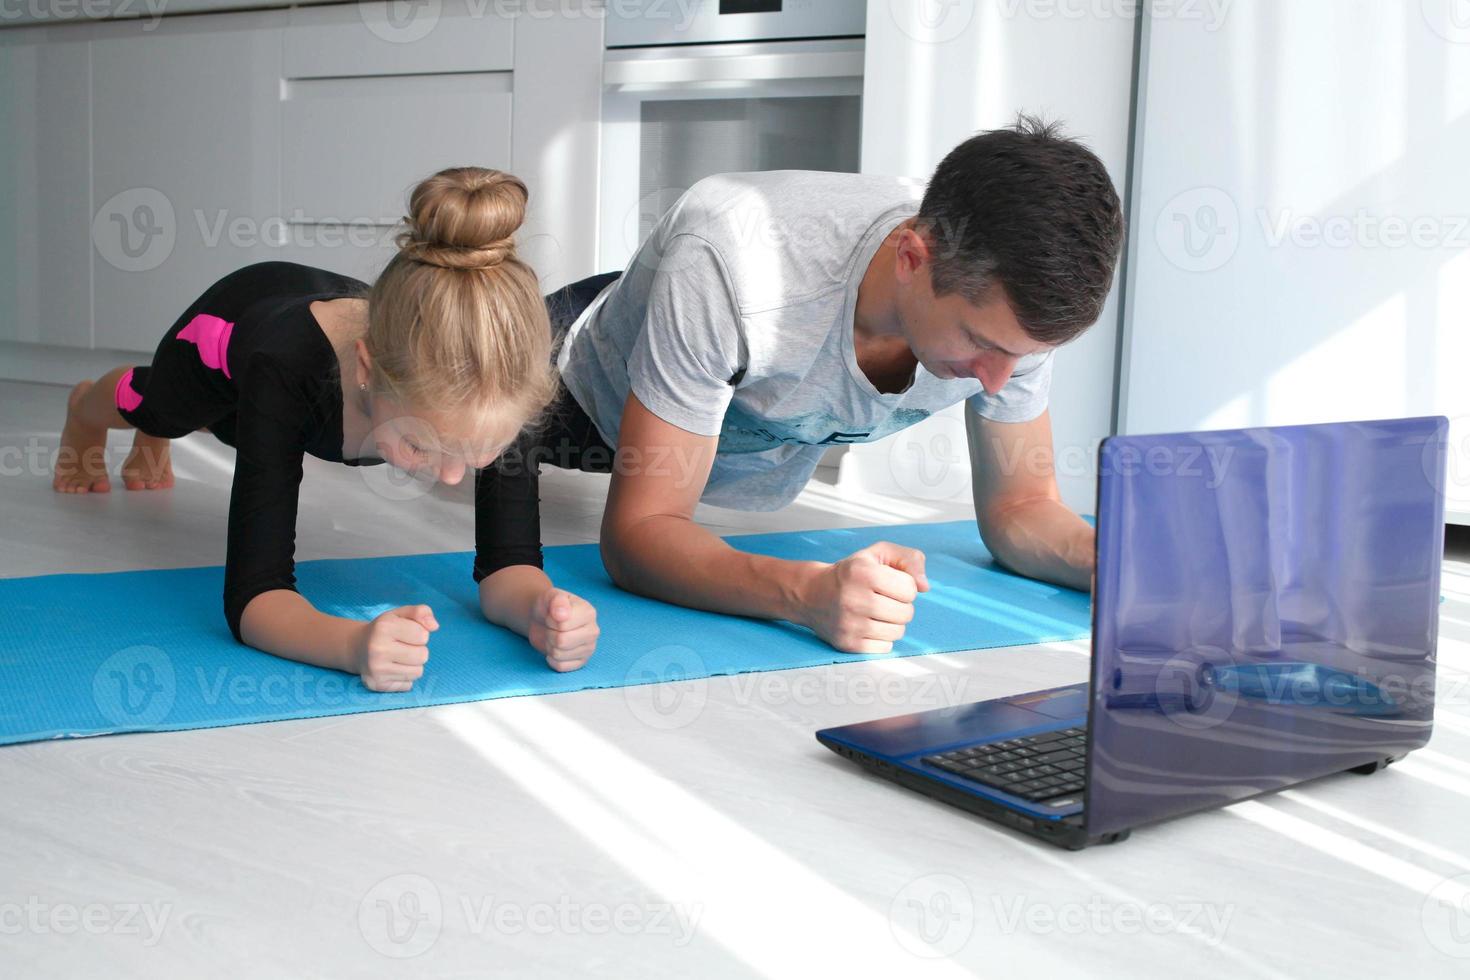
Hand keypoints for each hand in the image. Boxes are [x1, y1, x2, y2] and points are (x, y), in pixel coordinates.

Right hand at [354, 604, 436, 691]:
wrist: (357, 647)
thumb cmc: (385, 629)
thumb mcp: (401, 614)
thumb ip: (421, 612)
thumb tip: (434, 626)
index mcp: (385, 627)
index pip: (424, 636)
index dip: (420, 634)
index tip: (407, 634)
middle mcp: (378, 649)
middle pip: (423, 656)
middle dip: (418, 650)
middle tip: (404, 647)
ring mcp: (376, 669)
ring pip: (417, 672)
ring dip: (413, 665)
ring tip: (399, 658)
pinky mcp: (377, 685)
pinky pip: (408, 685)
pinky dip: (404, 678)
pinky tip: (392, 668)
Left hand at [529, 588, 598, 671]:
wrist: (543, 618)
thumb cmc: (549, 607)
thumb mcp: (551, 596)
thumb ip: (558, 601)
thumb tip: (562, 615)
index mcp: (589, 613)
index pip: (562, 625)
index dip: (550, 620)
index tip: (552, 615)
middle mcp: (593, 631)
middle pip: (561, 641)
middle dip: (550, 634)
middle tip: (552, 627)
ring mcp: (589, 648)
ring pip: (559, 655)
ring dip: (549, 646)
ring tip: (554, 636)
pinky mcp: (581, 662)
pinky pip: (560, 667)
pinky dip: (551, 659)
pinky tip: (555, 649)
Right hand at [797, 542, 928, 653]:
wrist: (811, 593)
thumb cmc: (851, 573)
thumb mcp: (878, 553)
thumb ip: (910, 559)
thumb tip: (925, 587)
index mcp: (863, 572)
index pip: (910, 589)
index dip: (904, 586)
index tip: (888, 584)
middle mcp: (854, 598)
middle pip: (906, 613)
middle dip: (900, 605)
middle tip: (883, 599)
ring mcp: (849, 624)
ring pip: (898, 632)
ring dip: (893, 622)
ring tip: (876, 612)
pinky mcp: (847, 644)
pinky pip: (885, 647)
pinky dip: (882, 637)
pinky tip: (868, 625)